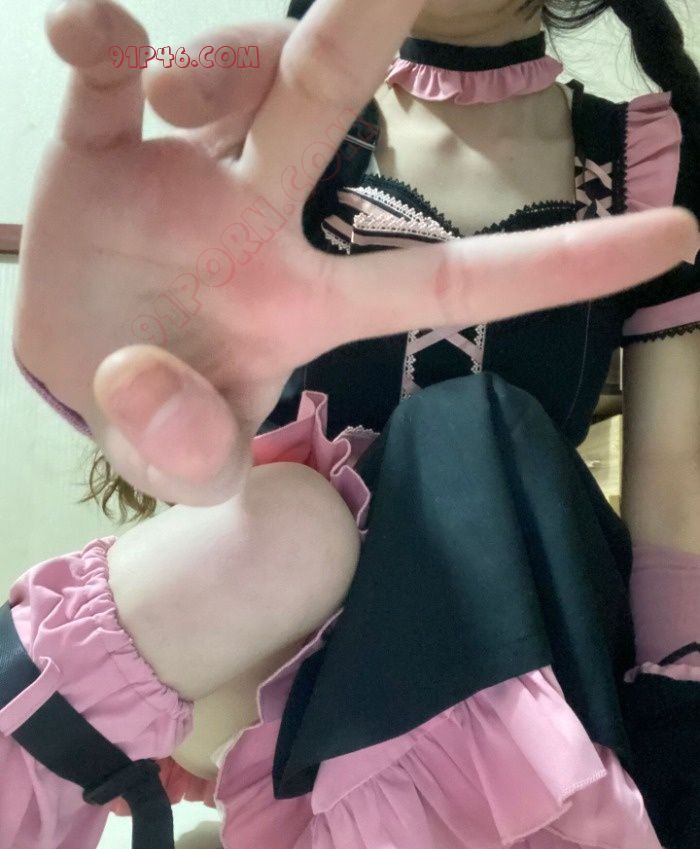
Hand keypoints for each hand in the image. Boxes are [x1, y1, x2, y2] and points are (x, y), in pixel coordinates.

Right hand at [15, 0, 696, 505]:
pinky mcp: (106, 146)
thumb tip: (153, 392)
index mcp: (309, 302)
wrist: (76, 379)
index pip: (453, 280)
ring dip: (211, 57)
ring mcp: (189, 171)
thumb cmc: (162, 418)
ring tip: (167, 87)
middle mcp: (262, 218)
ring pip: (232, 70)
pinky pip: (112, 69)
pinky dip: (106, 37)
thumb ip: (196, 456)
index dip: (558, 264)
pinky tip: (92, 35)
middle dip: (368, 24)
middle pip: (328, 102)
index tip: (677, 235)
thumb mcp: (190, 464)